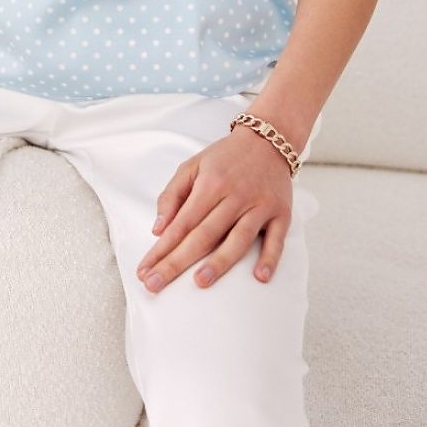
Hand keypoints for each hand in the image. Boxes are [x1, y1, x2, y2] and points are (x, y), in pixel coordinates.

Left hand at [135, 126, 293, 291]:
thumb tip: (158, 230)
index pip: (182, 222)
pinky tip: (259, 277)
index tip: (144, 271)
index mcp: (210, 184)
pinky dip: (269, 258)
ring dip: (220, 262)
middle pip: (205, 234)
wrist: (267, 141)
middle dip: (178, 262)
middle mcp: (235, 196)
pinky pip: (276, 239)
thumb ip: (172, 195)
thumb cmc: (224, 158)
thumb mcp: (192, 166)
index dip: (162, 248)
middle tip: (155, 285)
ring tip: (200, 282)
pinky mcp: (281, 214)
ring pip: (238, 239)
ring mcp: (260, 206)